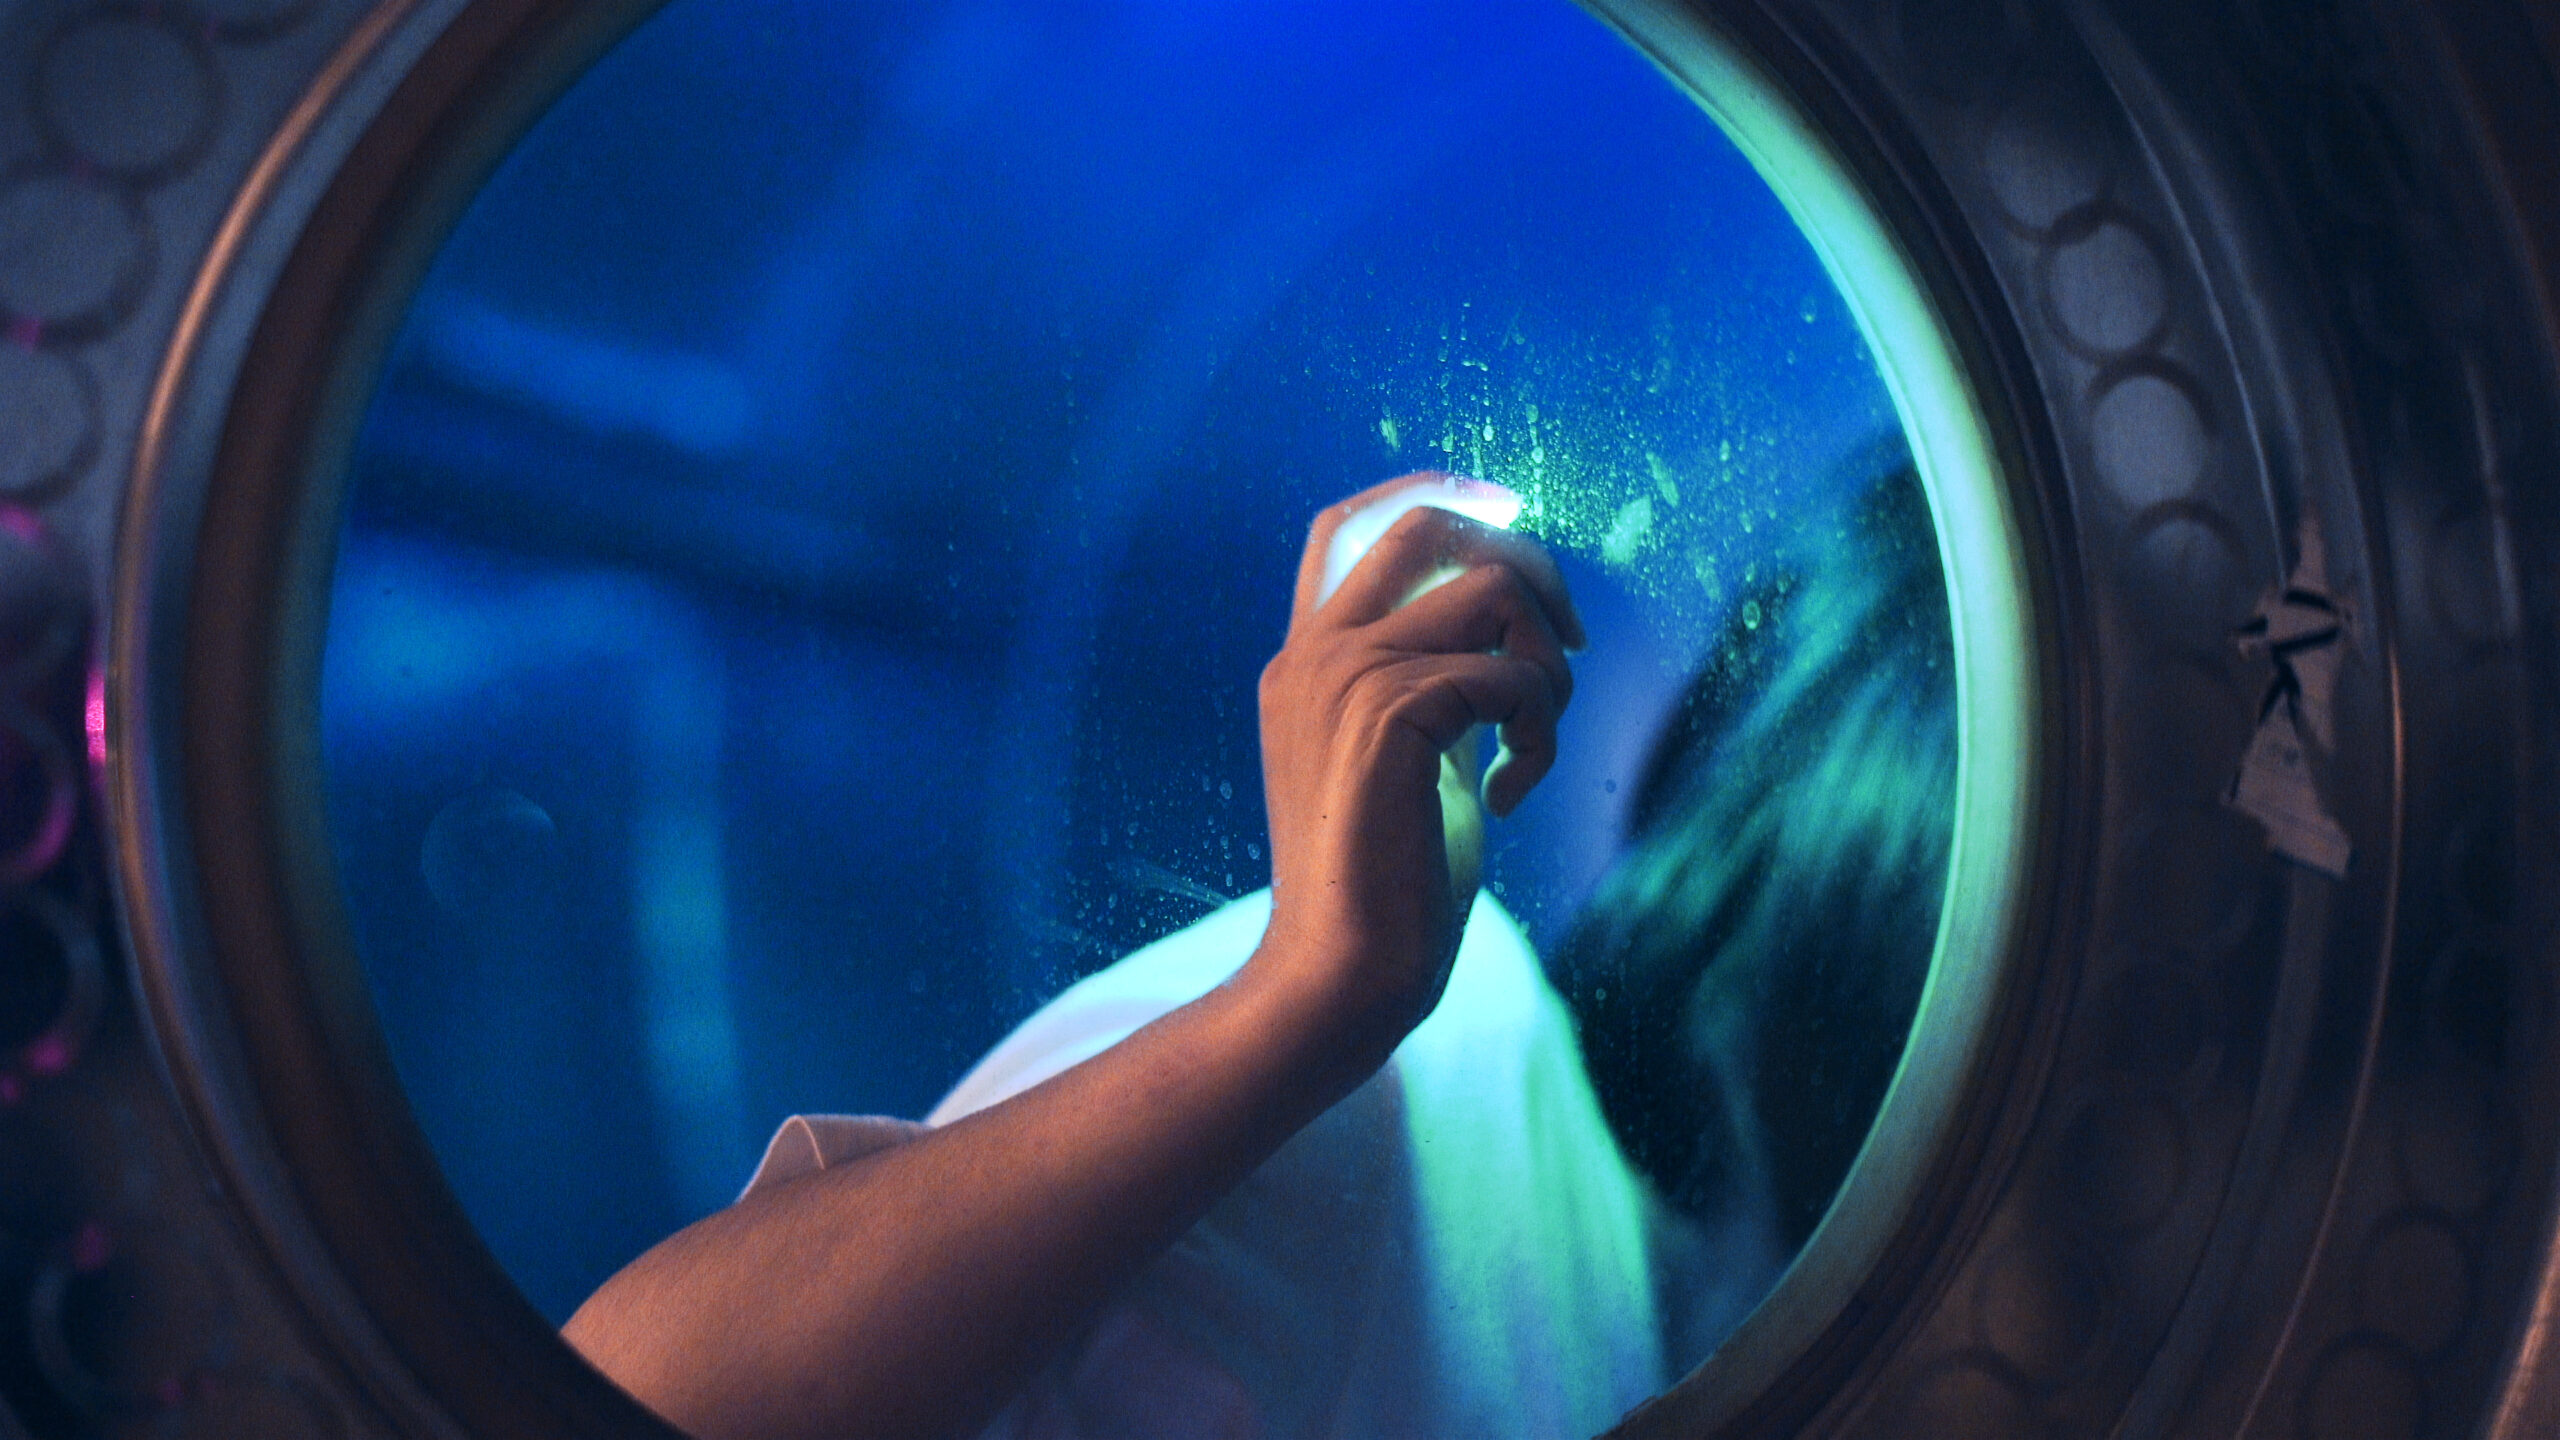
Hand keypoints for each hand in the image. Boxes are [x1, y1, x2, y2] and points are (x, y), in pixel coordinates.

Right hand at [1248, 474, 1583, 1058]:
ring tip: (1534, 743)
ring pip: (1491, 589)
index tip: (1511, 516)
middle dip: (1526, 564)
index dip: (1432, 494)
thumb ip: (1433, 693)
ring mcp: (1345, 677)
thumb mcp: (1407, 765)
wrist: (1338, 973)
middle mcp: (1314, 653)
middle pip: (1429, 527)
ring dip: (1547, 663)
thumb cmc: (1384, 889)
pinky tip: (1510, 796)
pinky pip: (1510, 675)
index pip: (1350, 527)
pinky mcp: (1389, 713)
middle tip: (1568, 643)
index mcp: (1304, 661)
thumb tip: (1512, 645)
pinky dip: (1539, 732)